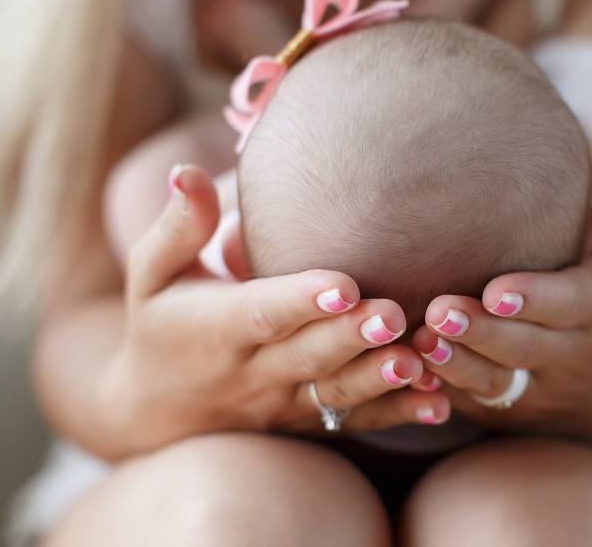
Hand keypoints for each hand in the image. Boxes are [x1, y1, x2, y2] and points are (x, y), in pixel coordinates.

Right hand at [102, 165, 448, 452]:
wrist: (155, 410)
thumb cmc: (160, 322)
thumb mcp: (151, 274)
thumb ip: (178, 226)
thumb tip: (188, 170)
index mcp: (216, 328)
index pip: (260, 314)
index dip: (300, 300)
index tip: (343, 284)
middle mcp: (252, 371)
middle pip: (308, 356)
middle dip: (351, 337)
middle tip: (394, 314)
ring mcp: (283, 402)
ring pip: (335, 394)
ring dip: (380, 381)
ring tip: (420, 362)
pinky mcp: (307, 420)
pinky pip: (353, 422)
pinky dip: (396, 414)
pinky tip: (439, 403)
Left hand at [411, 138, 591, 452]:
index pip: (568, 304)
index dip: (534, 298)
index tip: (497, 289)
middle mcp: (573, 355)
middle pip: (523, 347)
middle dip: (481, 333)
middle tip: (437, 309)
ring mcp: (541, 390)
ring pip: (495, 384)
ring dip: (454, 366)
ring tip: (416, 341)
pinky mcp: (512, 413)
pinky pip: (473, 406)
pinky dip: (441, 391)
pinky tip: (404, 367)